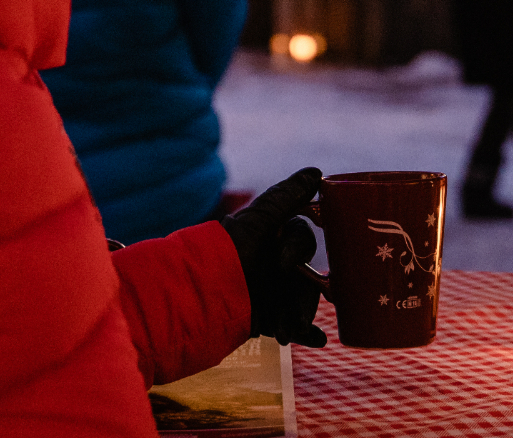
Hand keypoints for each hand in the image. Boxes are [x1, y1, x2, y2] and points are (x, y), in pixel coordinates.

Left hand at [220, 167, 325, 346]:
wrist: (195, 299)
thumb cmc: (226, 254)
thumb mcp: (257, 222)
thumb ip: (287, 197)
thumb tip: (317, 172)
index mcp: (270, 237)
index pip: (300, 238)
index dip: (297, 248)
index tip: (283, 261)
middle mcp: (273, 263)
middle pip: (306, 276)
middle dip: (302, 295)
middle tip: (293, 311)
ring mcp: (271, 292)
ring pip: (302, 302)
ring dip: (300, 316)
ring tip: (287, 331)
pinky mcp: (267, 318)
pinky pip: (297, 325)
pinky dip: (308, 332)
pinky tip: (317, 340)